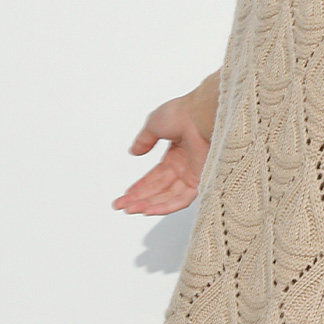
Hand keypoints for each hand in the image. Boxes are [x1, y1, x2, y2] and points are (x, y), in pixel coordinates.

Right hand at [112, 89, 211, 215]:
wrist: (200, 113)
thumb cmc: (183, 113)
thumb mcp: (155, 124)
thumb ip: (144, 140)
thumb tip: (134, 151)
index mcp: (177, 151)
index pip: (157, 175)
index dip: (141, 186)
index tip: (126, 195)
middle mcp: (186, 164)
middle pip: (160, 188)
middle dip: (139, 198)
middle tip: (122, 206)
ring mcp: (193, 172)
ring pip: (169, 196)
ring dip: (149, 204)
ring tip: (130, 209)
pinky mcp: (201, 179)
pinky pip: (182, 199)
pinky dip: (165, 206)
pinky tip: (148, 210)